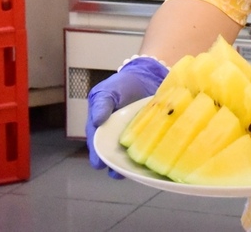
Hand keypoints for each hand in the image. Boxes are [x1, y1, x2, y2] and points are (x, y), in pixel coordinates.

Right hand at [86, 57, 167, 177]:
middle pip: (113, 157)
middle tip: (118, 172)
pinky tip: (153, 162)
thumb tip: (97, 121)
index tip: (99, 164)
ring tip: (135, 170)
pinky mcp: (150, 138)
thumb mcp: (107, 91)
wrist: (146, 77)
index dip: (97, 156)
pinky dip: (150, 156)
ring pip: (131, 158)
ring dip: (133, 165)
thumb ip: (101, 104)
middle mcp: (116, 140)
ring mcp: (134, 140)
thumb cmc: (121, 86)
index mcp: (101, 131)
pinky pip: (149, 150)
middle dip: (115, 166)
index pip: (97, 146)